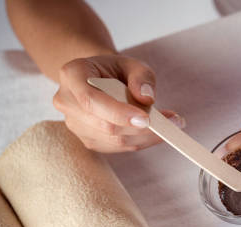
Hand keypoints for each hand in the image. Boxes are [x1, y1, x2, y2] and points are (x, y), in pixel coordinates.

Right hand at [53, 54, 184, 152]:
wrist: (101, 78)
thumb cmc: (116, 70)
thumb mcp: (132, 63)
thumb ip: (142, 76)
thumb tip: (147, 98)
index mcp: (72, 75)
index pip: (91, 100)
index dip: (118, 112)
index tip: (146, 119)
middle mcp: (66, 101)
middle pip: (105, 125)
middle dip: (141, 128)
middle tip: (174, 121)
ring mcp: (75, 124)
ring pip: (114, 140)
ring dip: (146, 136)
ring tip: (172, 125)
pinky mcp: (88, 140)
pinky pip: (118, 147)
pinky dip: (141, 141)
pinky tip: (156, 132)